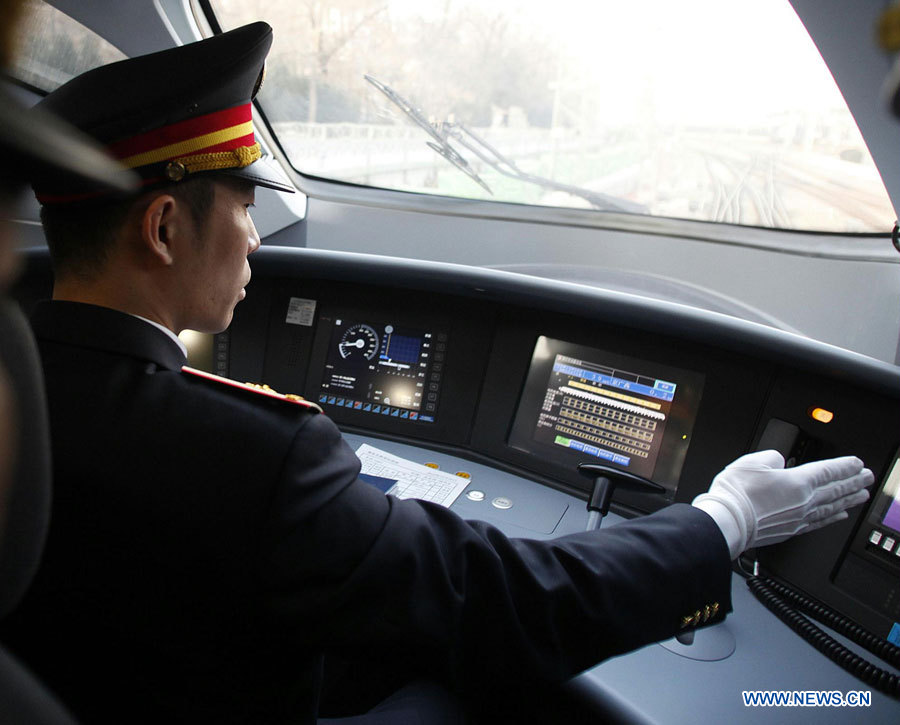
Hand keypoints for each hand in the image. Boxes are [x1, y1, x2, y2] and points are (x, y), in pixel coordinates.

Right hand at [692, 450, 872, 558]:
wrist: (726, 522)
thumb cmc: (735, 494)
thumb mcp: (751, 462)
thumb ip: (771, 458)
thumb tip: (778, 461)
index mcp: (797, 482)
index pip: (828, 471)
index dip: (844, 466)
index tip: (857, 464)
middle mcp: (804, 502)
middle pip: (836, 490)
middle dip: (854, 482)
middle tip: (867, 478)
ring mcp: (799, 518)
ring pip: (832, 507)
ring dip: (849, 500)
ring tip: (861, 495)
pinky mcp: (791, 530)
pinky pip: (820, 523)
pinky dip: (833, 518)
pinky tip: (839, 515)